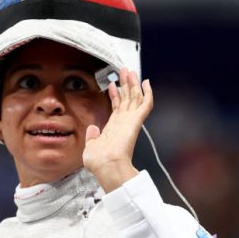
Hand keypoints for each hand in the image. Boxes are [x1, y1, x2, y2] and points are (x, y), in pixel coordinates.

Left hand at [83, 68, 152, 192]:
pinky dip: (147, 93)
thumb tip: (92, 129)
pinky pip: (145, 104)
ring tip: (131, 71)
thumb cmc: (99, 162)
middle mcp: (123, 123)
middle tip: (125, 72)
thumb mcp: (90, 147)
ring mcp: (131, 121)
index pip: (117, 108)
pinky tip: (146, 83)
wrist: (106, 166)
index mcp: (113, 129)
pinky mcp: (136, 120)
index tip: (114, 84)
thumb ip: (92, 137)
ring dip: (134, 84)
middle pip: (127, 99)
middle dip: (126, 84)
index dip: (116, 95)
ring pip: (135, 98)